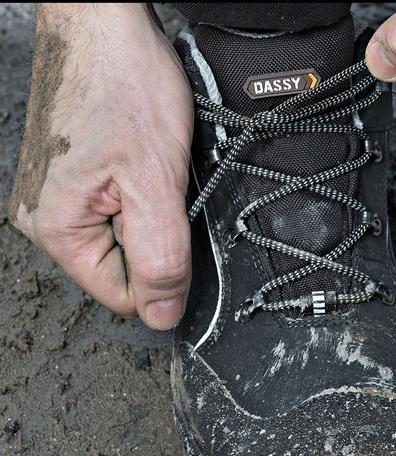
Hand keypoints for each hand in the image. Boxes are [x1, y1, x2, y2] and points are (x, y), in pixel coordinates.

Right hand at [9, 3, 193, 329]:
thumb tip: (161, 316)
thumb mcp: (156, 182)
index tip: (177, 229)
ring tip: (149, 164)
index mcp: (58, 231)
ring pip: (127, 236)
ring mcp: (59, 196)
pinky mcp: (74, 177)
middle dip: (158, 234)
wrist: (105, 23)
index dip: (165, 273)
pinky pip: (121, 207)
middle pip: (126, 267)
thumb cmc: (124, 86)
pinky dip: (143, 189)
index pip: (125, 296)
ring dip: (152, 208)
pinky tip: (142, 158)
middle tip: (160, 183)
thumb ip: (161, 256)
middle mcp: (47, 219)